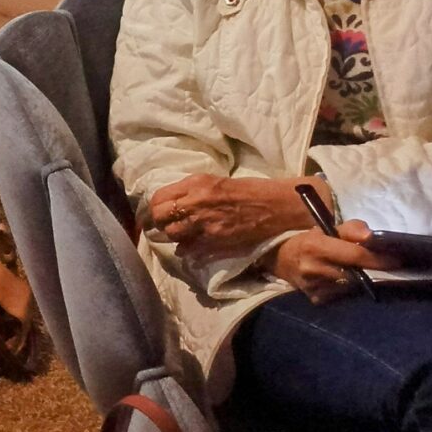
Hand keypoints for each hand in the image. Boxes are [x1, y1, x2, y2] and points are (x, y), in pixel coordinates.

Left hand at [148, 174, 321, 250]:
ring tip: (183, 234)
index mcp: (196, 183)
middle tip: (165, 225)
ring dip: (175, 236)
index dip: (155, 208)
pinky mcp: (215, 240)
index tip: (158, 213)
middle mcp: (196, 202)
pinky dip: (186, 250)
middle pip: (160, 216)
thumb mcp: (214, 182)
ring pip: (173, 234)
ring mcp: (205, 223)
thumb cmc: (248, 191)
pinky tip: (192, 247)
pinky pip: (188, 249)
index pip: (159, 198)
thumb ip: (191, 192)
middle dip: (159, 222)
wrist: (276, 205)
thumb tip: (170, 204)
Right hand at [268, 218, 399, 301]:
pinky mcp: (316, 299)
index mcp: (315, 246)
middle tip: (390, 268)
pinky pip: (342, 295)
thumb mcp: (327, 228)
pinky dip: (350, 289)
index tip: (397, 260)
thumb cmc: (310, 241)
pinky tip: (349, 283)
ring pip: (351, 286)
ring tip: (369, 274)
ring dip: (363, 281)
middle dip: (374, 271)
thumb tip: (371, 236)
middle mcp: (313, 268)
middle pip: (356, 274)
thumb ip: (351, 229)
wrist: (281, 260)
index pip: (355, 256)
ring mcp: (314, 287)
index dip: (378, 259)